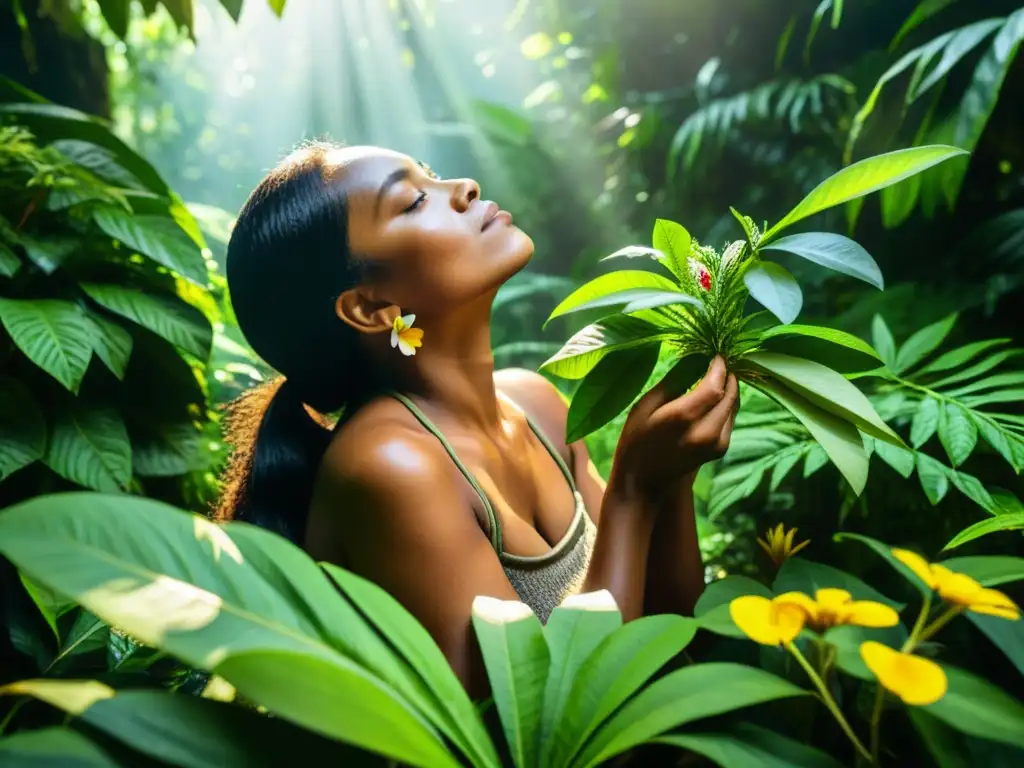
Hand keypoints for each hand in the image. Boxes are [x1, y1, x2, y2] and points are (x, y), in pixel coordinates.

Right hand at [607, 356, 738, 503]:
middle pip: (730, 394)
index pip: (716, 384)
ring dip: (728, 389)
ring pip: (733, 405)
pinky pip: (730, 418)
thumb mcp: (646, 405)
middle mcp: (706, 431)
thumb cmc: (636, 439)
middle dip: (727, 375)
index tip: (715, 353)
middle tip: (718, 361)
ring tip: (714, 376)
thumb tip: (696, 357)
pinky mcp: (720, 449)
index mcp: (683, 418)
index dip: (719, 366)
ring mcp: (716, 443)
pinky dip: (726, 404)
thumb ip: (675, 380)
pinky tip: (712, 397)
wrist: (642, 481)